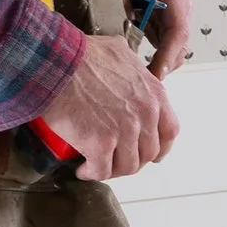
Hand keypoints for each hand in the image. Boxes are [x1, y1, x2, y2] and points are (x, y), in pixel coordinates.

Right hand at [45, 28, 180, 180]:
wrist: (55, 63)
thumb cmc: (81, 55)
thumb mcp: (120, 53)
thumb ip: (132, 69)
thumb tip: (127, 71)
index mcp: (154, 94)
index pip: (170, 131)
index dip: (160, 146)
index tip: (148, 153)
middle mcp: (145, 114)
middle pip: (148, 153)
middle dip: (131, 159)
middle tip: (114, 158)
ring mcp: (124, 131)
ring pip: (127, 166)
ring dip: (112, 169)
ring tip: (96, 165)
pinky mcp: (100, 144)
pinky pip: (101, 170)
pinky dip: (92, 173)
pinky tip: (83, 169)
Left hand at [115, 0, 193, 74]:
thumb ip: (120, 6)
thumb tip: (124, 32)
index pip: (177, 30)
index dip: (168, 55)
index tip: (157, 74)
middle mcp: (179, 4)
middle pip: (180, 43)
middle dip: (165, 64)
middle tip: (145, 84)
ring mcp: (176, 13)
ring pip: (176, 47)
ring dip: (161, 62)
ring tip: (141, 77)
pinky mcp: (167, 21)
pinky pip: (166, 44)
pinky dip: (157, 56)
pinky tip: (141, 65)